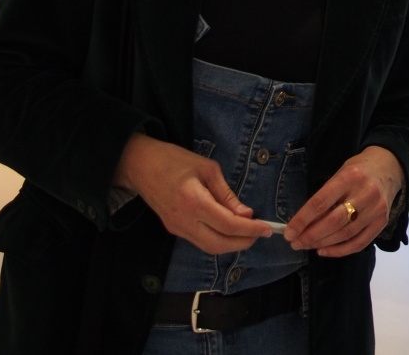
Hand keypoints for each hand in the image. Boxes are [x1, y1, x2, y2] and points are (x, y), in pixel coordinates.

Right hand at [115, 133, 270, 254]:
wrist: (140, 165)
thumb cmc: (174, 160)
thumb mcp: (207, 169)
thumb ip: (226, 194)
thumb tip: (246, 213)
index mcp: (194, 203)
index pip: (228, 225)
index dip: (250, 229)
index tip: (268, 228)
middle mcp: (185, 221)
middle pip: (218, 244)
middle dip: (243, 243)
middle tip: (261, 233)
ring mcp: (176, 228)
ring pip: (208, 247)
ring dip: (230, 245)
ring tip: (248, 233)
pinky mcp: (173, 229)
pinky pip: (199, 241)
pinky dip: (217, 240)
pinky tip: (229, 230)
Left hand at [284, 145, 402, 257]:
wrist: (389, 167)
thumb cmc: (358, 170)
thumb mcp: (339, 174)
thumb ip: (325, 196)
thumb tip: (302, 223)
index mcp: (350, 177)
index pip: (321, 202)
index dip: (302, 220)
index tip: (289, 233)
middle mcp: (365, 193)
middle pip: (334, 222)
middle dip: (311, 236)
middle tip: (296, 243)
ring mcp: (376, 209)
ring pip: (345, 235)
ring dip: (323, 244)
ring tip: (307, 246)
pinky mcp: (383, 222)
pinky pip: (359, 243)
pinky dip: (340, 251)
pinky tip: (324, 251)